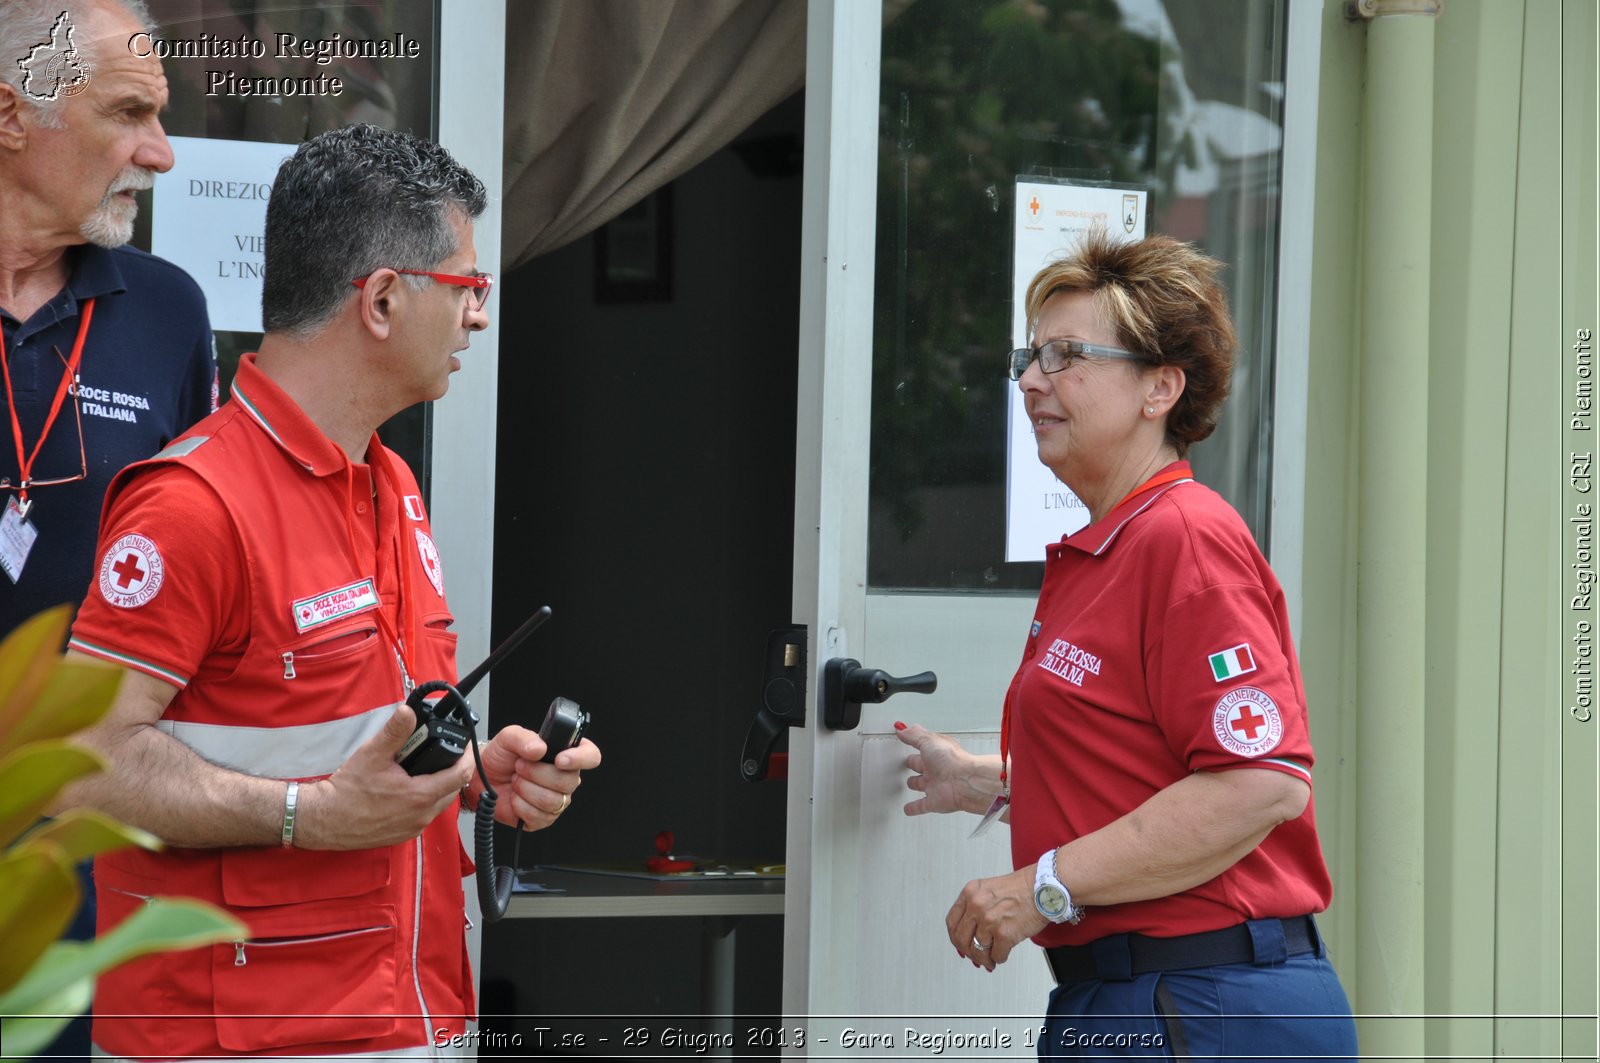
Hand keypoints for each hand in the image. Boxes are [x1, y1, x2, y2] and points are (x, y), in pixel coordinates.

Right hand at [298, 704, 471, 849]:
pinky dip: (424, 800)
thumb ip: (395, 732)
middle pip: (453, 790)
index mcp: (419, 796)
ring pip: (439, 804)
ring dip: (439, 786)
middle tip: (443, 754)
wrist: (325, 819)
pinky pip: (424, 815)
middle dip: (453, 770)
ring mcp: (413, 828)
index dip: (467, 757)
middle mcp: (421, 816)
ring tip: (426, 768)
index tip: (466, 745)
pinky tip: (411, 788)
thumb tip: (408, 711)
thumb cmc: (347, 791)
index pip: (460, 775)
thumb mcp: (372, 753)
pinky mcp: (403, 834)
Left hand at [474, 726, 600, 829]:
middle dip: (537, 773)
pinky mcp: (543, 818)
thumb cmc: (500, 757)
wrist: (482, 778)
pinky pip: (538, 816)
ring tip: (517, 780)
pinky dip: (520, 806)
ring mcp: (556, 800)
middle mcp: (565, 777)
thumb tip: (539, 748)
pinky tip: (515, 797)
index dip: (580, 758)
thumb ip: (523, 737)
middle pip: (568, 781)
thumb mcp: (508, 738)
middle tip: (520, 766)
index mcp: (565, 753)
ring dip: (526, 789)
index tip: (559, 759)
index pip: (590, 755)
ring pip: (552, 800)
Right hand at [895, 723, 1001, 816]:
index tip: (906, 738)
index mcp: (936, 753)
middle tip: (907, 761)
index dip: (914, 741)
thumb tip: (903, 729)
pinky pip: (921, 805)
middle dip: (914, 763)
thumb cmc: (952, 760)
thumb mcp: (929, 740)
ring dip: (915, 784)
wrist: (965, 782)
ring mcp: (936, 785)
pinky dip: (914, 808)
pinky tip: (908, 808)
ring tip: (909, 783)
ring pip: (922, 784)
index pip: (923, 746)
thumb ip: (914, 736)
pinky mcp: (934, 802)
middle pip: (921, 766)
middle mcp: (937, 768)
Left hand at [945, 866, 1046, 971]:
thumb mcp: (988, 890)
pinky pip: (996, 955)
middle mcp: (977, 905)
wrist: (1043, 888)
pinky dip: (999, 958)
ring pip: (977, 950)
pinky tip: (1002, 954)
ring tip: (991, 959)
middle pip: (961, 939)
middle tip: (976, 957)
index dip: (955, 938)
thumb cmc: (1021, 888)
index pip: (952, 922)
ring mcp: (989, 920)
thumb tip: (967, 935)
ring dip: (984, 959)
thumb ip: (974, 908)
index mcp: (970, 893)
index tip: (960, 945)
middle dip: (968, 952)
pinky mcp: (1004, 934)